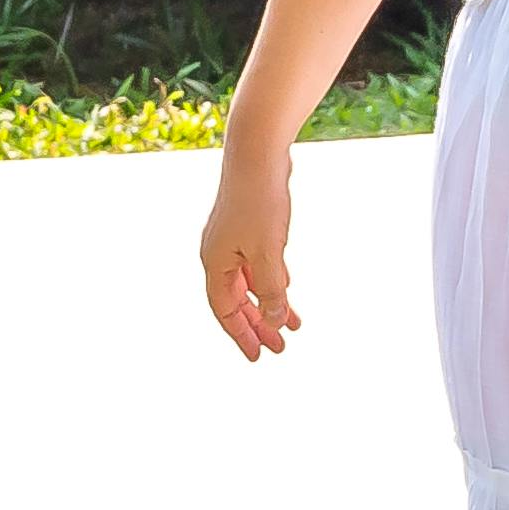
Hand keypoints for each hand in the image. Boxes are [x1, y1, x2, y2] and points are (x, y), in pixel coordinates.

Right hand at [201, 124, 301, 359]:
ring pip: (249, 283)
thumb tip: (274, 322)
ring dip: (269, 304)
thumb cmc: (259, 201)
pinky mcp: (247, 227)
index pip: (225, 311)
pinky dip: (270, 280)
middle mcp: (218, 254)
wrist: (256, 152)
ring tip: (293, 324)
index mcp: (215, 263)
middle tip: (279, 348)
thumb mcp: (268, 253)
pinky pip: (257, 265)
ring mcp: (232, 240)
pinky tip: (287, 288)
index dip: (242, 335)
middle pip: (236, 301)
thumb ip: (271, 290)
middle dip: (258, 325)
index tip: (259, 357)